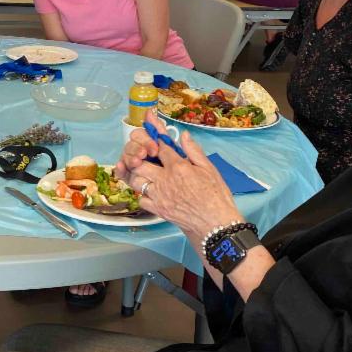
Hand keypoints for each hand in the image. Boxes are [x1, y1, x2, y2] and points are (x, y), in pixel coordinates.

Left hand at [115, 112, 241, 242]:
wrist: (215, 225)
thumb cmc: (216, 196)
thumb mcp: (209, 169)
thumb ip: (193, 150)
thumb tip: (183, 135)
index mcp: (179, 167)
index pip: (160, 146)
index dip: (152, 134)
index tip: (148, 127)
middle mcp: (165, 180)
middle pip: (139, 162)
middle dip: (137, 154)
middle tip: (142, 153)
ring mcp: (159, 196)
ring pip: (135, 180)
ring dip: (136, 173)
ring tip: (143, 170)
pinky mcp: (157, 210)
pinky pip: (140, 199)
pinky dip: (142, 193)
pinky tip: (150, 189)